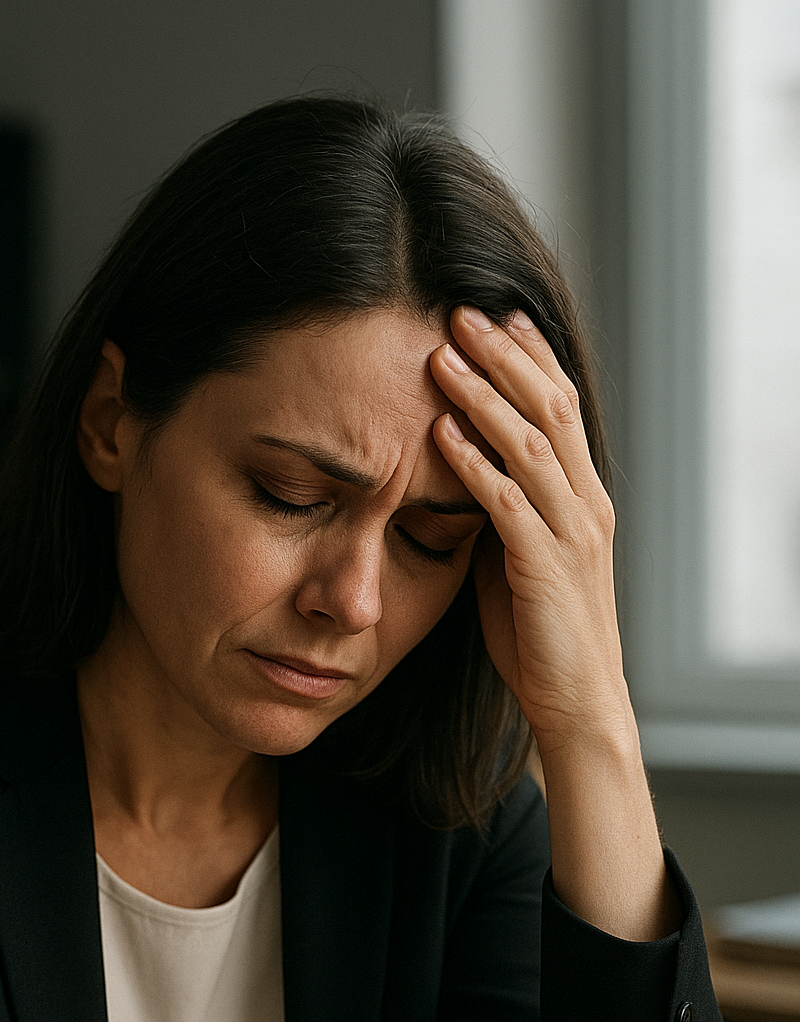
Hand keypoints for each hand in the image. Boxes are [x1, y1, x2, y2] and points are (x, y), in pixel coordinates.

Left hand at [428, 306, 629, 761]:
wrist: (576, 701)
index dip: (530, 358)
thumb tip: (462, 473)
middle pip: (551, 408)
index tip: (495, 316)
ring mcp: (571, 533)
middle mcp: (586, 504)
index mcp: (584, 498)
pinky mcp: (546, 566)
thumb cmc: (542, 637)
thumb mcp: (521, 559)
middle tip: (460, 313)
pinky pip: (508, 502)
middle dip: (504, 357)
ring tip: (440, 357)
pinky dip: (473, 463)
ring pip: (531, 444)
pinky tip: (440, 435)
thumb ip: (503, 513)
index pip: (562, 408)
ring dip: (483, 397)